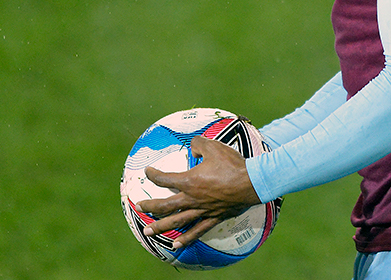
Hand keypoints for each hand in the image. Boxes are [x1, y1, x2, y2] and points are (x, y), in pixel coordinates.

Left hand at [135, 136, 261, 248]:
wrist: (252, 182)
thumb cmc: (232, 164)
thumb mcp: (213, 147)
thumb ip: (199, 144)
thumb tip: (193, 146)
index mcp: (190, 181)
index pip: (165, 179)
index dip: (153, 175)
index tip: (148, 172)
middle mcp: (192, 198)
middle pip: (166, 205)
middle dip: (150, 206)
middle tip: (139, 207)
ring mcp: (202, 210)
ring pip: (177, 221)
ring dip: (161, 226)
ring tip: (148, 232)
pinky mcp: (213, 217)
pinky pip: (197, 230)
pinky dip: (186, 238)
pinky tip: (176, 245)